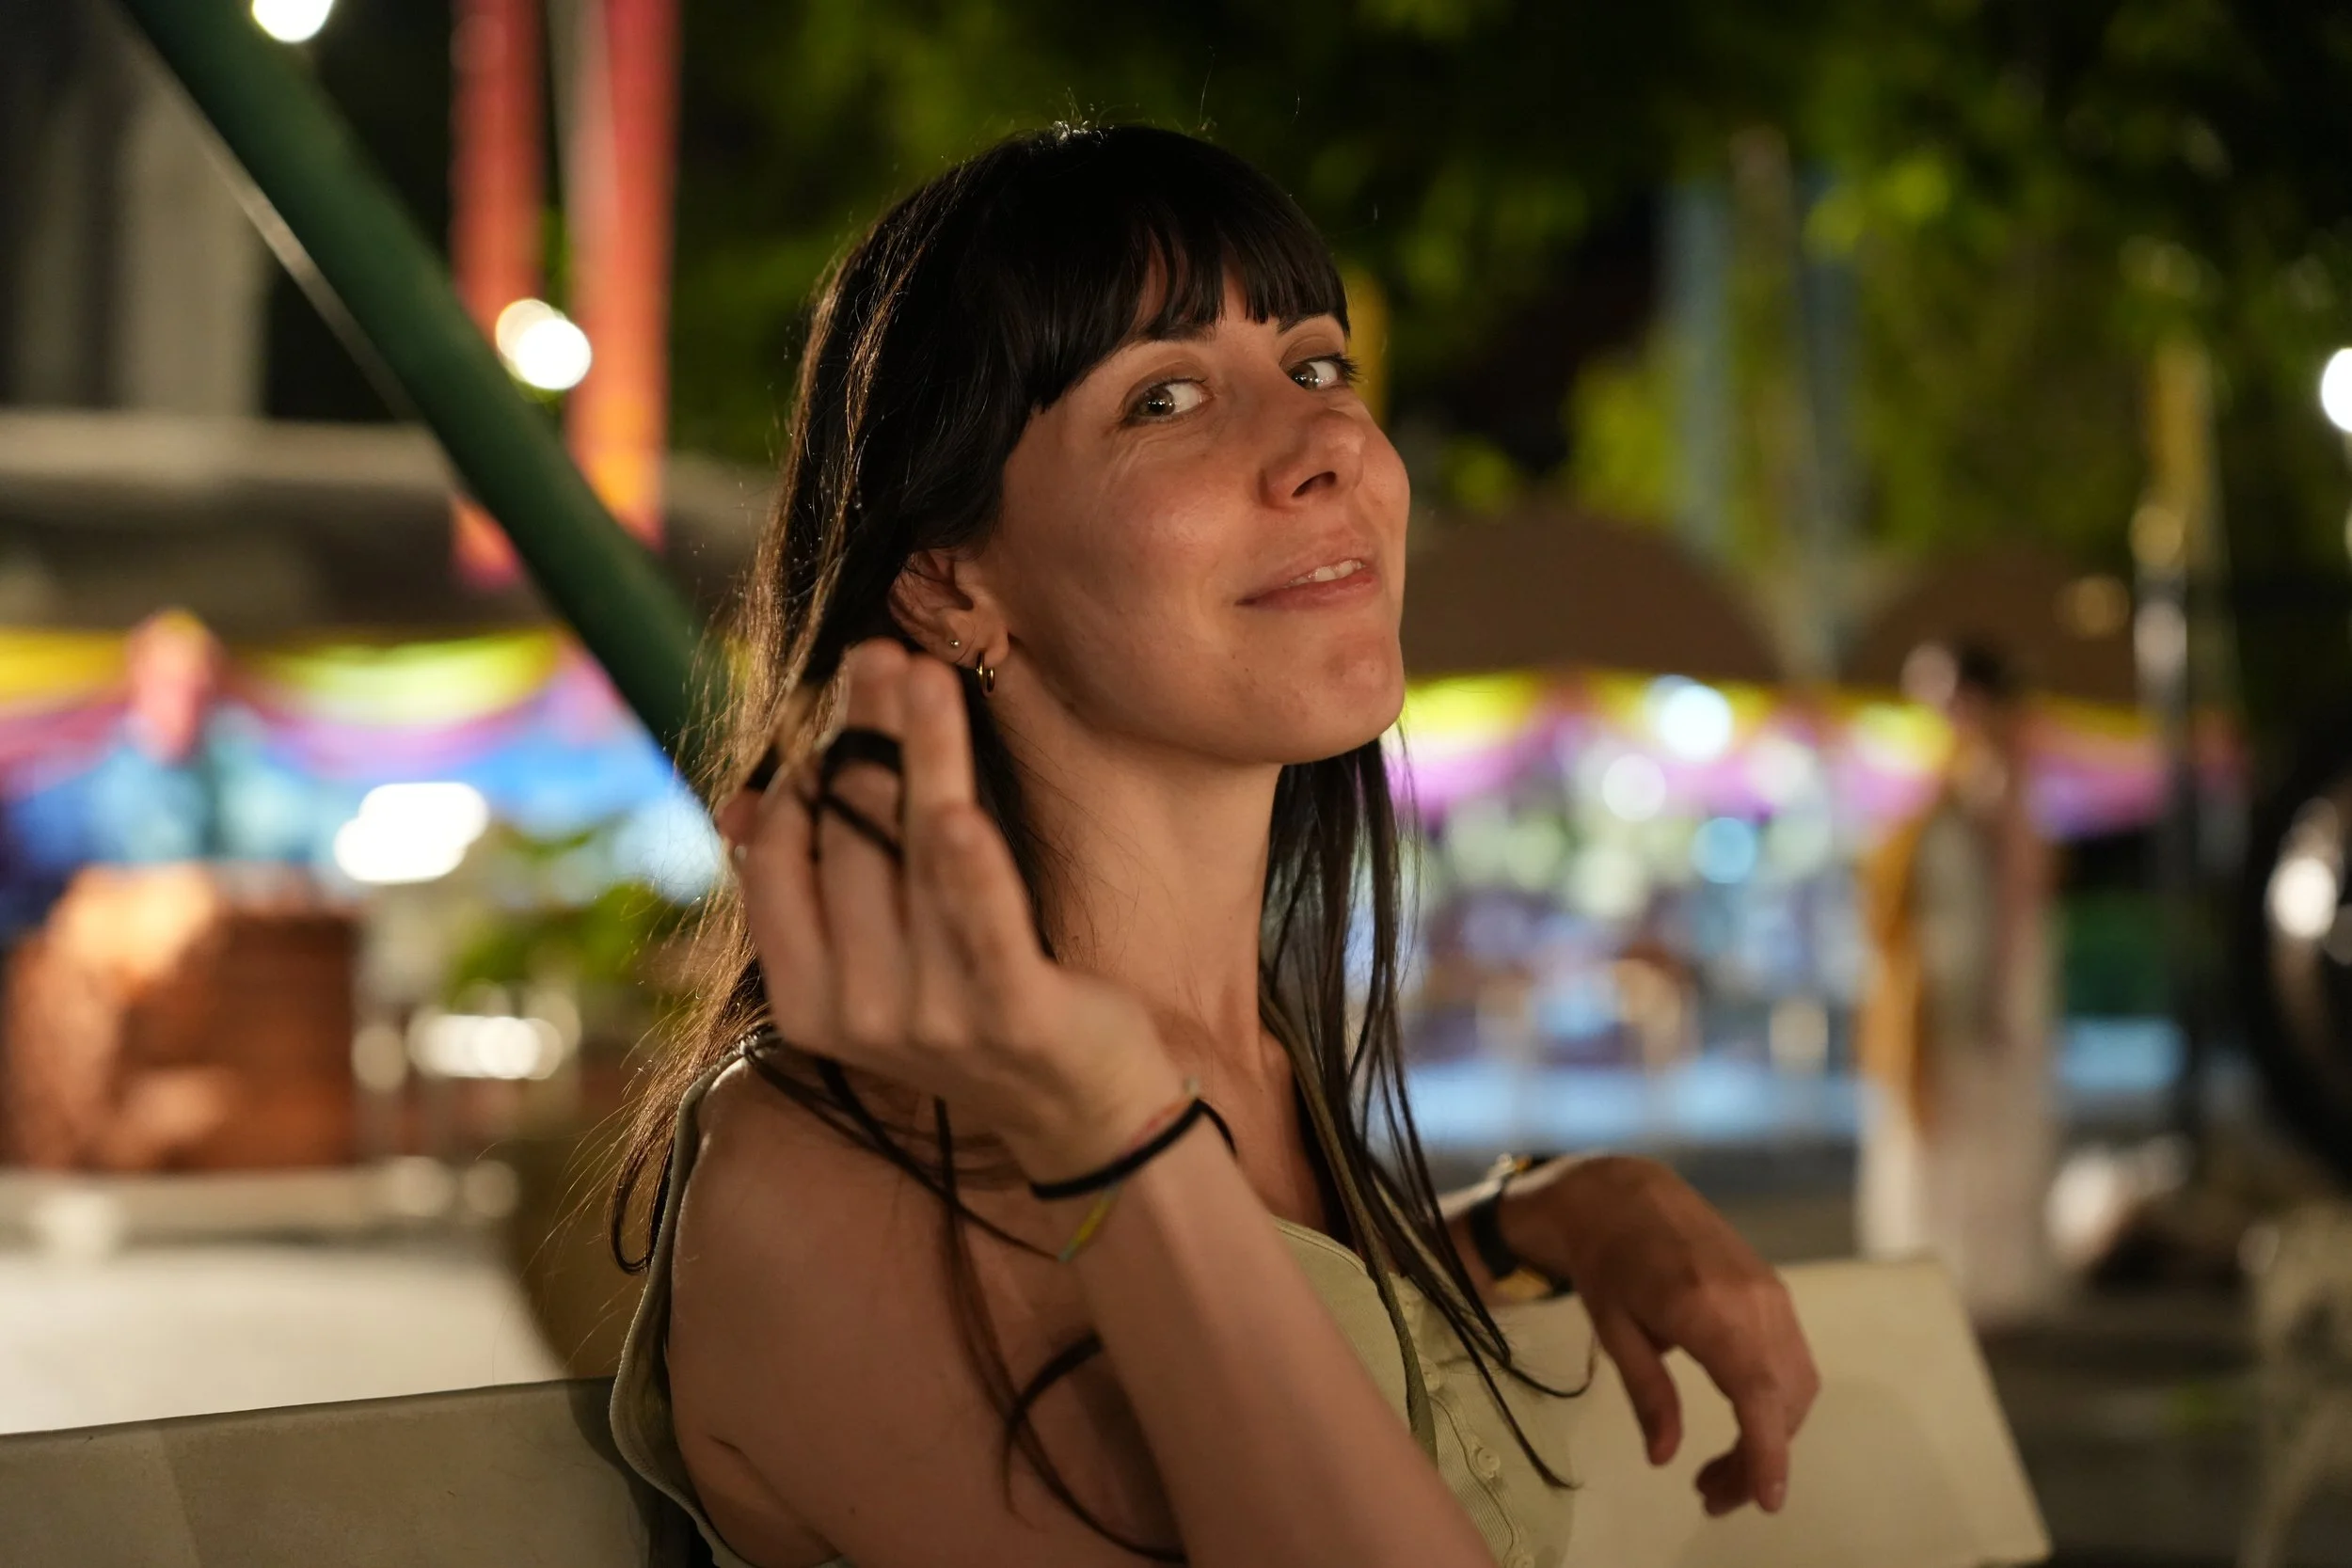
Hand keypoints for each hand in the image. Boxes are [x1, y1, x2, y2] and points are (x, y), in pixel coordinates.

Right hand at [715, 639, 1182, 1179]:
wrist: (1086, 1114)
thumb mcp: (882, 962)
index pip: (777, 862)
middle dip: (863, 739)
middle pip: (848, 841)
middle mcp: (857, 1014)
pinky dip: (967, 865)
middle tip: (884, 657)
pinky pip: (981, 921)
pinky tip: (959, 807)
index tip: (837, 707)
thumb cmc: (977, 1012)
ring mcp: (932, 1019)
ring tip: (919, 670)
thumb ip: (815, 893)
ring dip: (918, 751)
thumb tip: (735, 807)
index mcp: (805, 1003)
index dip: (801, 776)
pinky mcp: (1012, 1013)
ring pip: (913, 852)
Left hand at [1503, 1157, 1818, 1515]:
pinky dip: (1776, 1402)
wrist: (1628, 1194)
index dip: (1767, 1451)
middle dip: (1759, 1459)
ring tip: (1722, 1472)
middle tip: (1711, 1496)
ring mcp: (1772, 1293)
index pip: (1755, 1393)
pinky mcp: (1775, 1291)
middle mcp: (1754, 1301)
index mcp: (1706, 1308)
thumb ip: (1647, 1392)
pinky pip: (1793, 1359)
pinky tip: (1743, 1424)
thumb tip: (1664, 1457)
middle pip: (1782, 1400)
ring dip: (1772, 1435)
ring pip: (1796, 1384)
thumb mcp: (1612, 1329)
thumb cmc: (1608, 1261)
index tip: (1767, 1499)